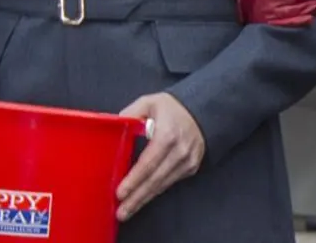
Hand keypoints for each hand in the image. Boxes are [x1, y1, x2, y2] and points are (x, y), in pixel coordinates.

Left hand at [116, 93, 205, 220]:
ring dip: (144, 199)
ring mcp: (187, 161)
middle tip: (121, 212)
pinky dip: (155, 191)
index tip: (120, 193)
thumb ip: (130, 114)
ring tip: (127, 211)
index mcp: (167, 134)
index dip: (134, 179)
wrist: (202, 111)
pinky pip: (169, 182)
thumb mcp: (149, 103)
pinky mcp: (191, 167)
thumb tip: (113, 126)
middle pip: (155, 179)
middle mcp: (180, 150)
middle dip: (137, 197)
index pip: (148, 162)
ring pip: (162, 184)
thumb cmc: (172, 108)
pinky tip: (142, 198)